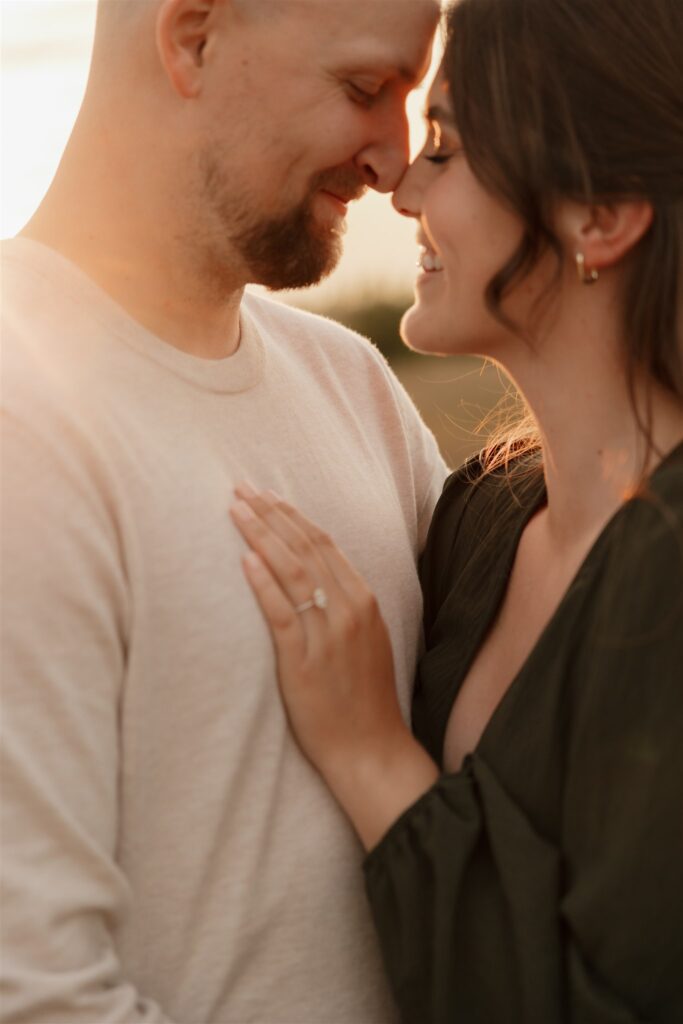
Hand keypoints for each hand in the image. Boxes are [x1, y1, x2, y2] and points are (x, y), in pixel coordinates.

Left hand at [229, 483, 438, 848]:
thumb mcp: (365, 642)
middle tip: (242, 488)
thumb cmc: (363, 700)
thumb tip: (315, 579)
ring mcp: (329, 634)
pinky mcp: (305, 661)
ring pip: (293, 571)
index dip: (293, 516)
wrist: (371, 750)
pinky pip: (282, 613)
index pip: (325, 544)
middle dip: (271, 513)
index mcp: (365, 601)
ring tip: (235, 509)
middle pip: (306, 548)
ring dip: (261, 535)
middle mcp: (350, 610)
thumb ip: (344, 607)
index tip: (268, 495)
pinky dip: (263, 583)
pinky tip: (243, 560)